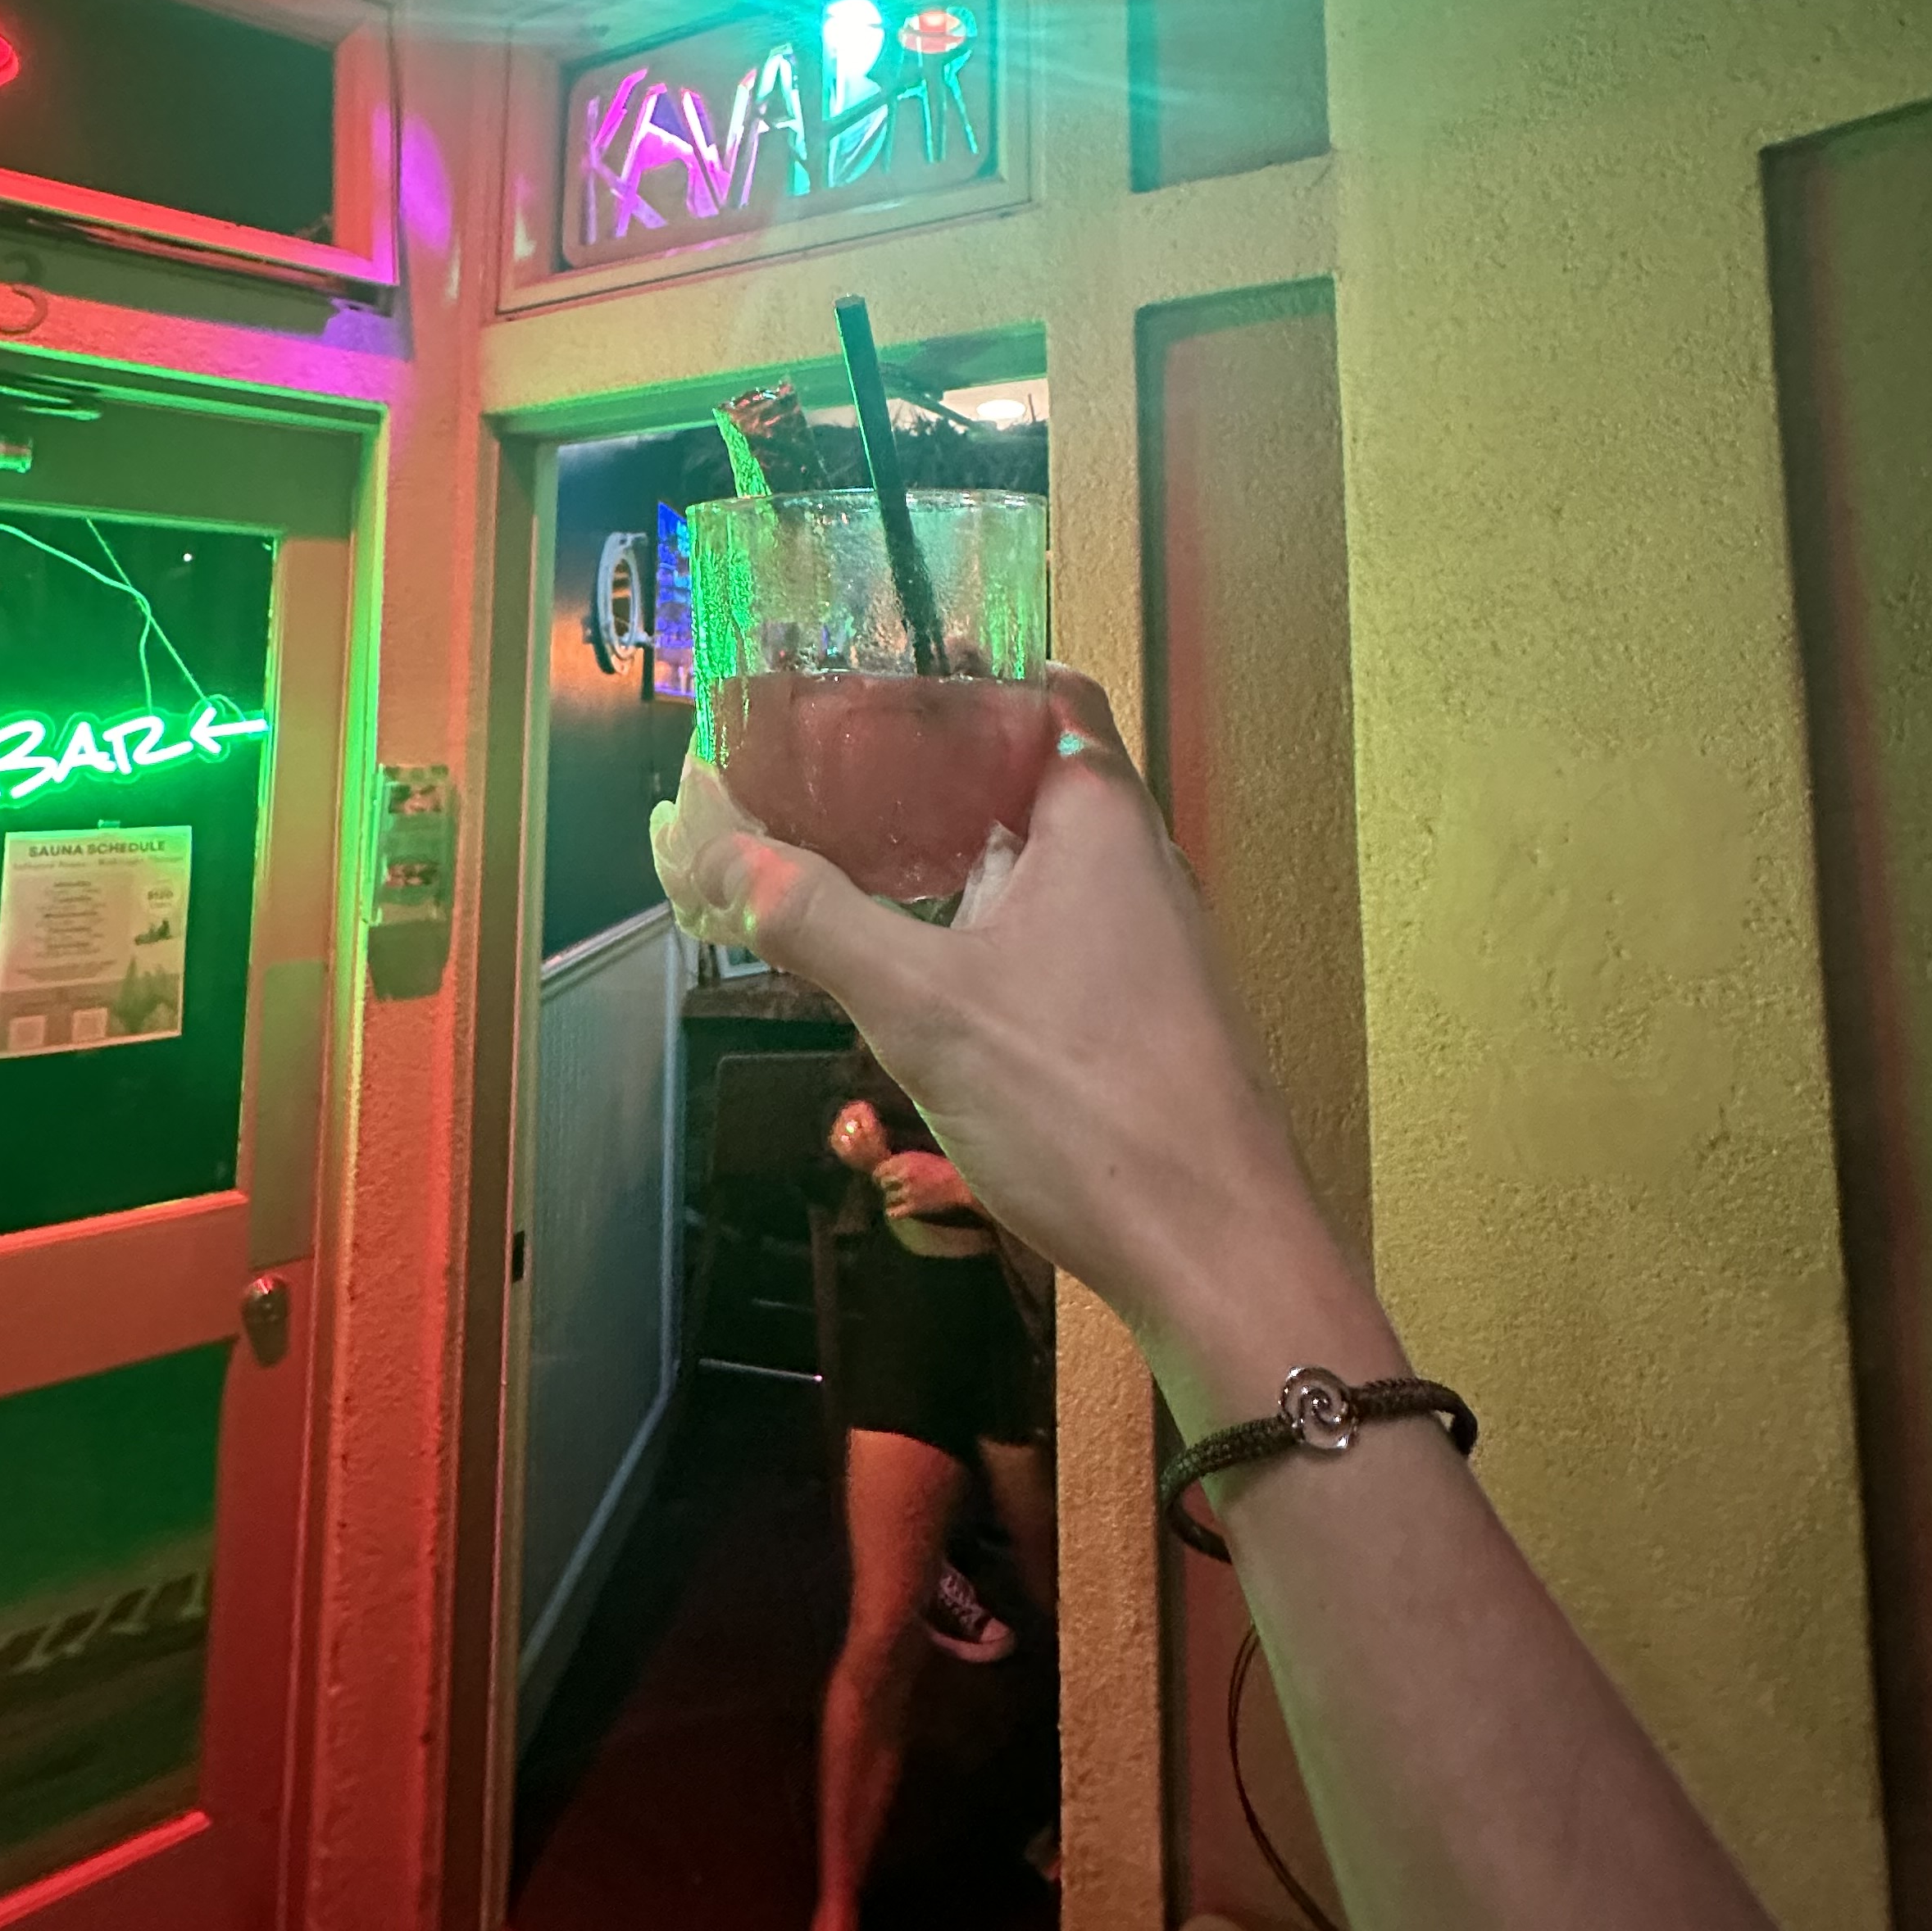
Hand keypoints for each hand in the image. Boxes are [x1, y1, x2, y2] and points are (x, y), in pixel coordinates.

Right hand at [652, 668, 1367, 1360]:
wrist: (1214, 1252)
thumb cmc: (1092, 1110)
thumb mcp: (923, 1007)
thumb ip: (815, 920)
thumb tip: (716, 850)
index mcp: (1099, 816)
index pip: (1045, 690)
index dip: (961, 678)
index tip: (876, 683)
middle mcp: (1135, 861)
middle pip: (1030, 774)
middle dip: (930, 775)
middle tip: (829, 778)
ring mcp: (1145, 942)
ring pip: (1038, 865)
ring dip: (952, 860)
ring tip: (852, 867)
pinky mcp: (1141, 1015)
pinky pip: (1051, 937)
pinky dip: (983, 932)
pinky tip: (922, 975)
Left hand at [874, 1149, 975, 1222]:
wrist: (960, 1182)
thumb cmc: (945, 1167)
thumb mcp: (922, 1157)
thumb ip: (905, 1161)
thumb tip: (892, 1165)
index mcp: (906, 1159)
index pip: (880, 1168)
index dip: (882, 1174)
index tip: (885, 1177)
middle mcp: (903, 1174)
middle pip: (882, 1183)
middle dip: (887, 1185)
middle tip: (893, 1188)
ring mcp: (907, 1191)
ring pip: (888, 1197)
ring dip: (892, 1198)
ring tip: (899, 1198)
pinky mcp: (913, 1206)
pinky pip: (893, 1212)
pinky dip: (893, 1212)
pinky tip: (898, 1210)